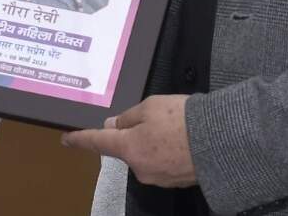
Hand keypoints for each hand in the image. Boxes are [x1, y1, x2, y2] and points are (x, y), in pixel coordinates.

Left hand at [61, 95, 194, 187]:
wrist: (221, 141)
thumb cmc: (182, 120)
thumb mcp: (150, 106)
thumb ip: (128, 117)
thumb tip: (113, 125)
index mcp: (128, 148)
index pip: (98, 142)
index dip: (81, 139)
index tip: (67, 139)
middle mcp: (139, 168)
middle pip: (127, 148)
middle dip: (136, 134)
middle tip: (157, 117)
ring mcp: (157, 177)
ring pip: (147, 154)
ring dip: (154, 142)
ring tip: (176, 126)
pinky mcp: (175, 180)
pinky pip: (163, 162)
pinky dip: (168, 151)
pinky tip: (183, 139)